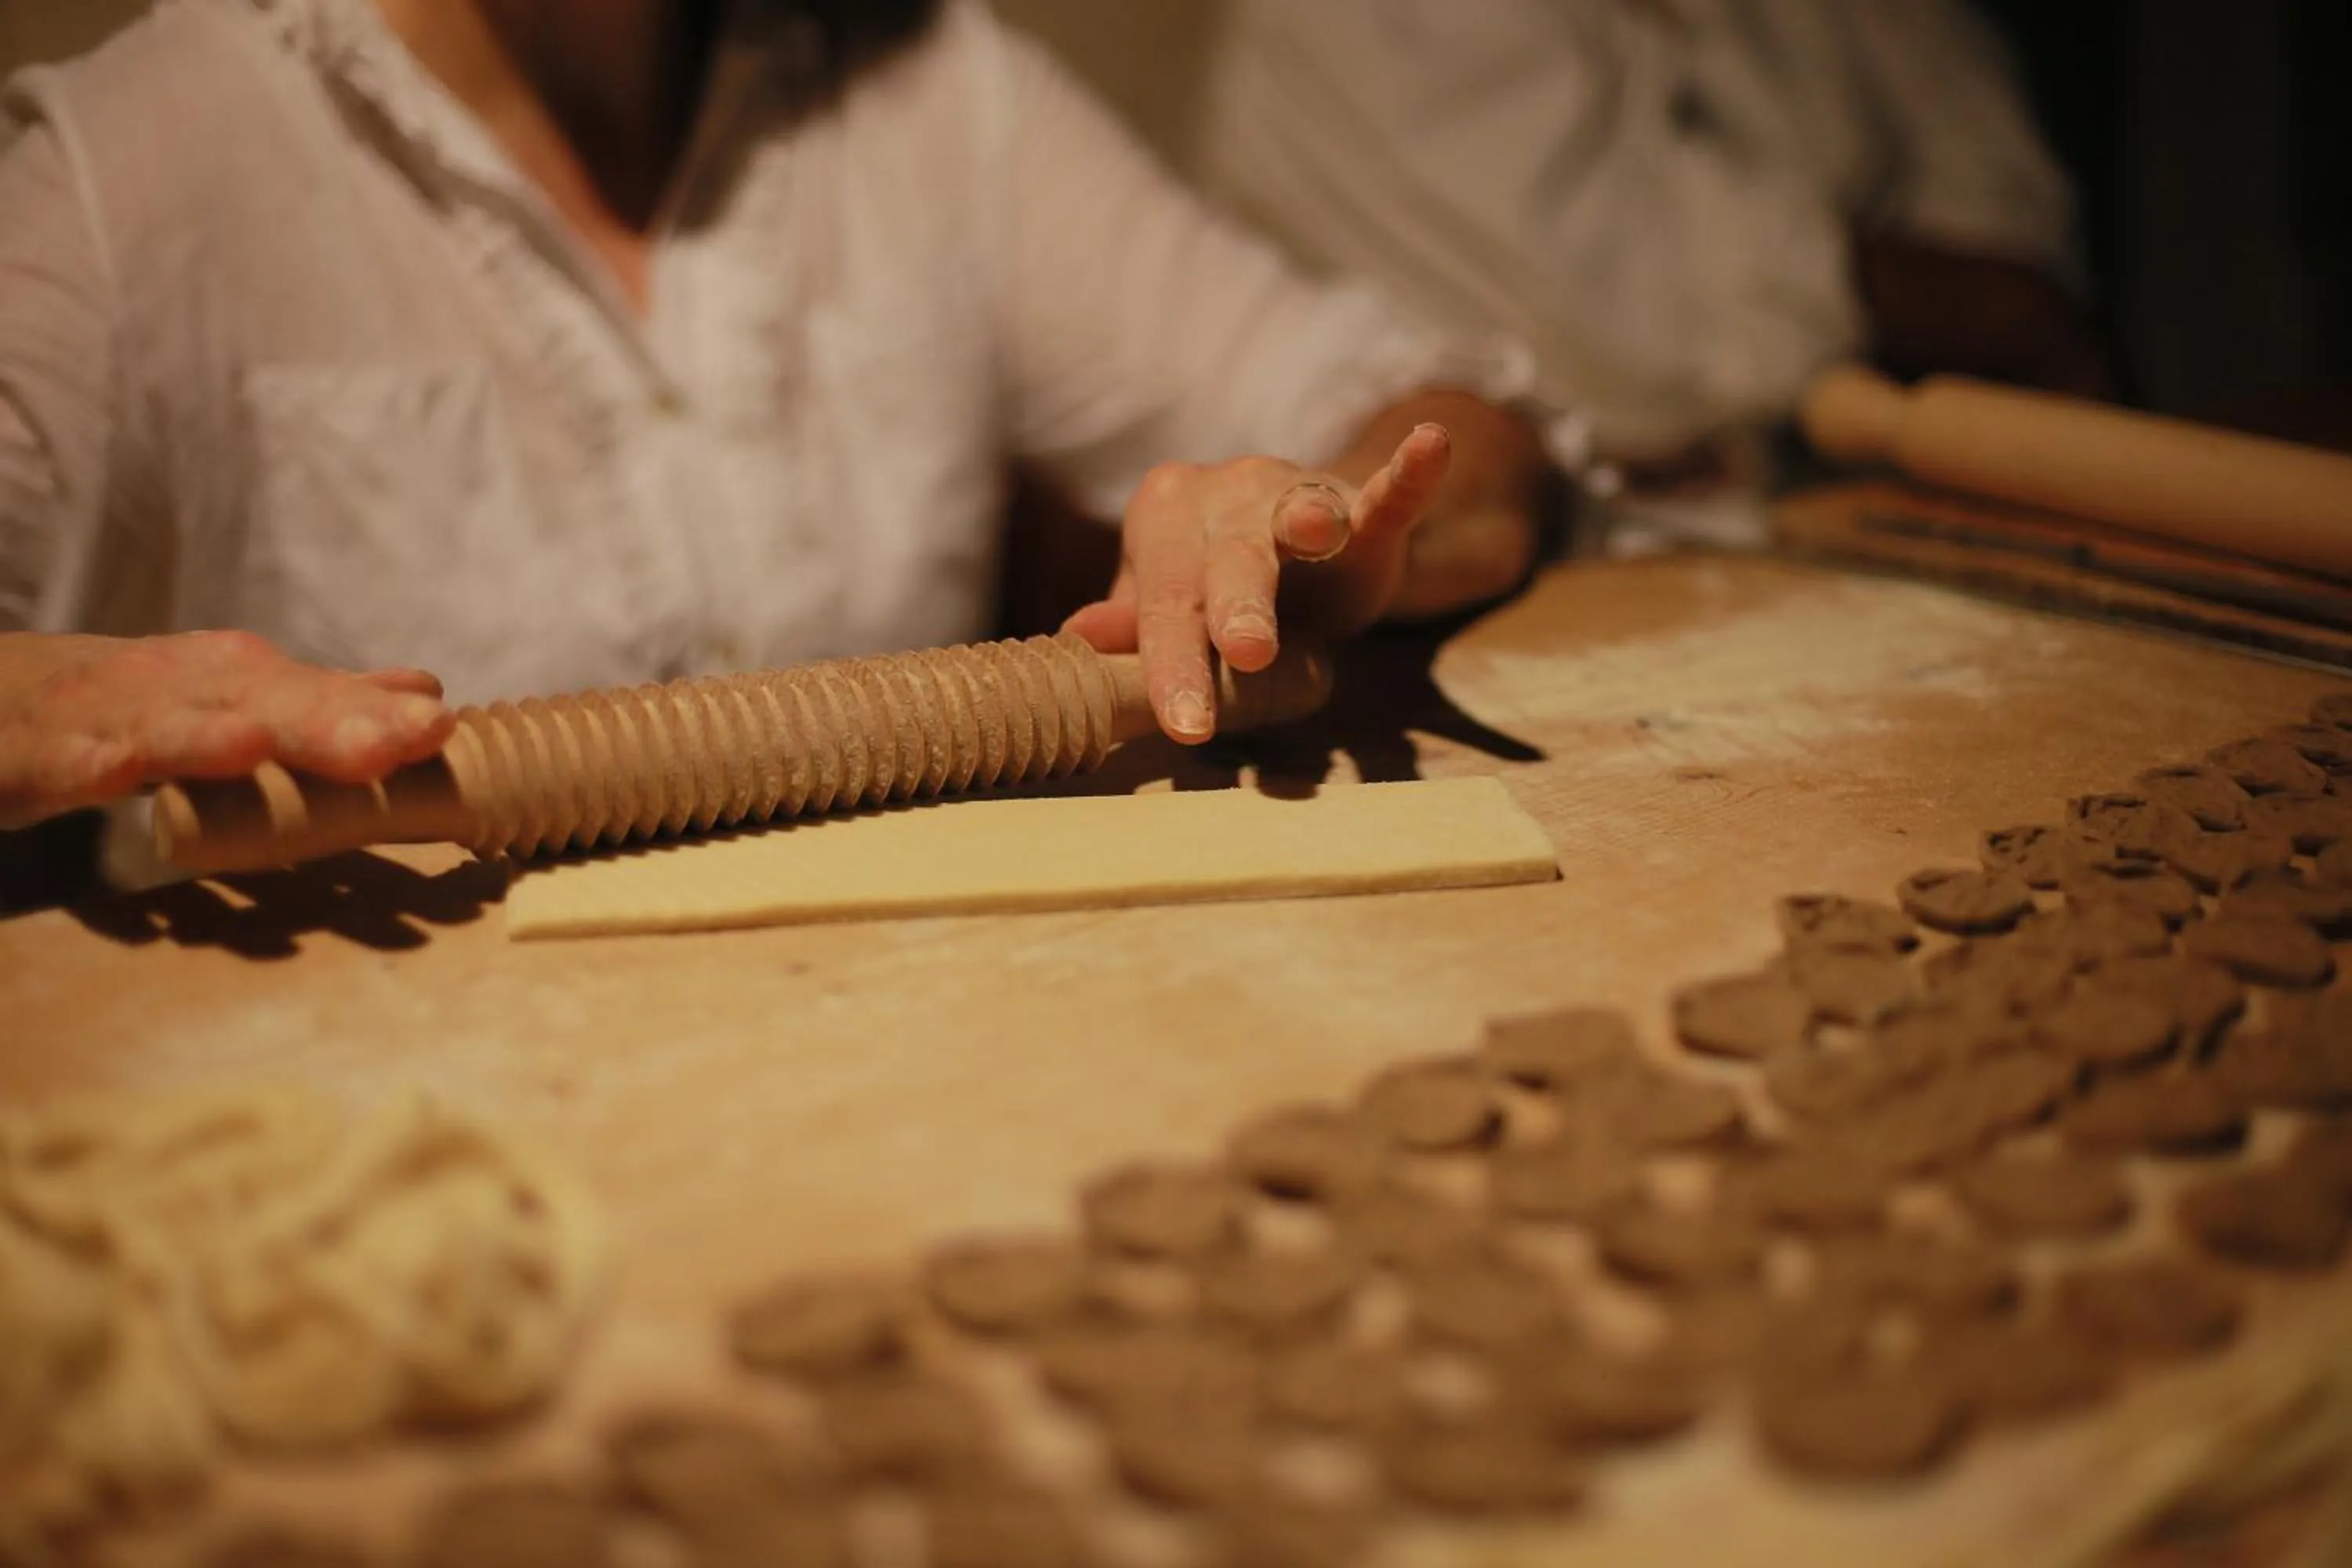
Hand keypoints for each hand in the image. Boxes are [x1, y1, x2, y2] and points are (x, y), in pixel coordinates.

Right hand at [0, 630, 454, 828]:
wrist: (0, 694)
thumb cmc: (131, 708)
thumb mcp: (233, 704)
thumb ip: (322, 705)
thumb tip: (423, 692)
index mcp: (232, 684)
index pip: (316, 696)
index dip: (374, 712)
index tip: (440, 728)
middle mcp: (178, 689)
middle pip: (256, 701)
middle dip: (327, 718)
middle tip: (399, 735)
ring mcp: (103, 718)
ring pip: (162, 724)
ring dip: (209, 735)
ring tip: (258, 747)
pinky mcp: (34, 753)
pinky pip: (60, 758)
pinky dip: (86, 760)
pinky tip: (111, 771)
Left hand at [1062, 424, 1452, 741]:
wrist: (1298, 543)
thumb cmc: (1216, 586)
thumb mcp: (1174, 605)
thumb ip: (1134, 623)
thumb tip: (1077, 638)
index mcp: (1163, 516)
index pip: (1166, 600)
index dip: (1173, 663)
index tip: (1182, 722)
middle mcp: (1223, 492)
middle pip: (1226, 561)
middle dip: (1235, 608)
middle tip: (1245, 655)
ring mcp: (1295, 491)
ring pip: (1299, 516)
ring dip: (1306, 526)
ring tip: (1312, 531)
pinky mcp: (1363, 505)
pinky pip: (1387, 492)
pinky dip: (1408, 474)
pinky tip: (1428, 446)